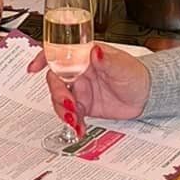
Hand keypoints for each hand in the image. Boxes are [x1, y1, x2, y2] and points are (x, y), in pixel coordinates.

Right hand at [26, 42, 151, 122]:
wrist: (146, 96)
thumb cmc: (136, 75)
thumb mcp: (123, 67)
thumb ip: (107, 60)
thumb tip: (96, 51)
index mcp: (86, 56)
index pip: (59, 52)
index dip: (43, 58)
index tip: (33, 68)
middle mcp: (80, 72)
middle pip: (55, 80)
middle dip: (58, 94)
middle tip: (69, 106)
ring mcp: (81, 89)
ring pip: (60, 99)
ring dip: (64, 111)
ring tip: (76, 120)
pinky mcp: (84, 105)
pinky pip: (71, 113)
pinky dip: (72, 121)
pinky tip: (79, 127)